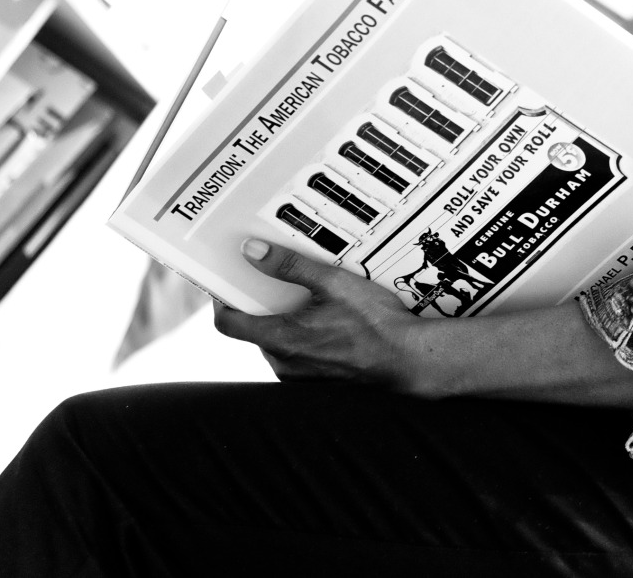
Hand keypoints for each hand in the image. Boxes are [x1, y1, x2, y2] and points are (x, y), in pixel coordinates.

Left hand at [213, 238, 424, 387]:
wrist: (410, 358)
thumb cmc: (376, 324)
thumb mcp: (333, 283)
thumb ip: (290, 266)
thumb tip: (253, 252)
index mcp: (281, 340)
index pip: (228, 323)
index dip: (223, 300)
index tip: (229, 281)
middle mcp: (284, 363)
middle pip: (254, 329)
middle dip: (263, 304)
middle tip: (280, 280)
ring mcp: (300, 375)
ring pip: (277, 342)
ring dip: (285, 320)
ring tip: (312, 299)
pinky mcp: (317, 380)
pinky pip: (297, 353)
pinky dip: (303, 335)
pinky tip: (329, 320)